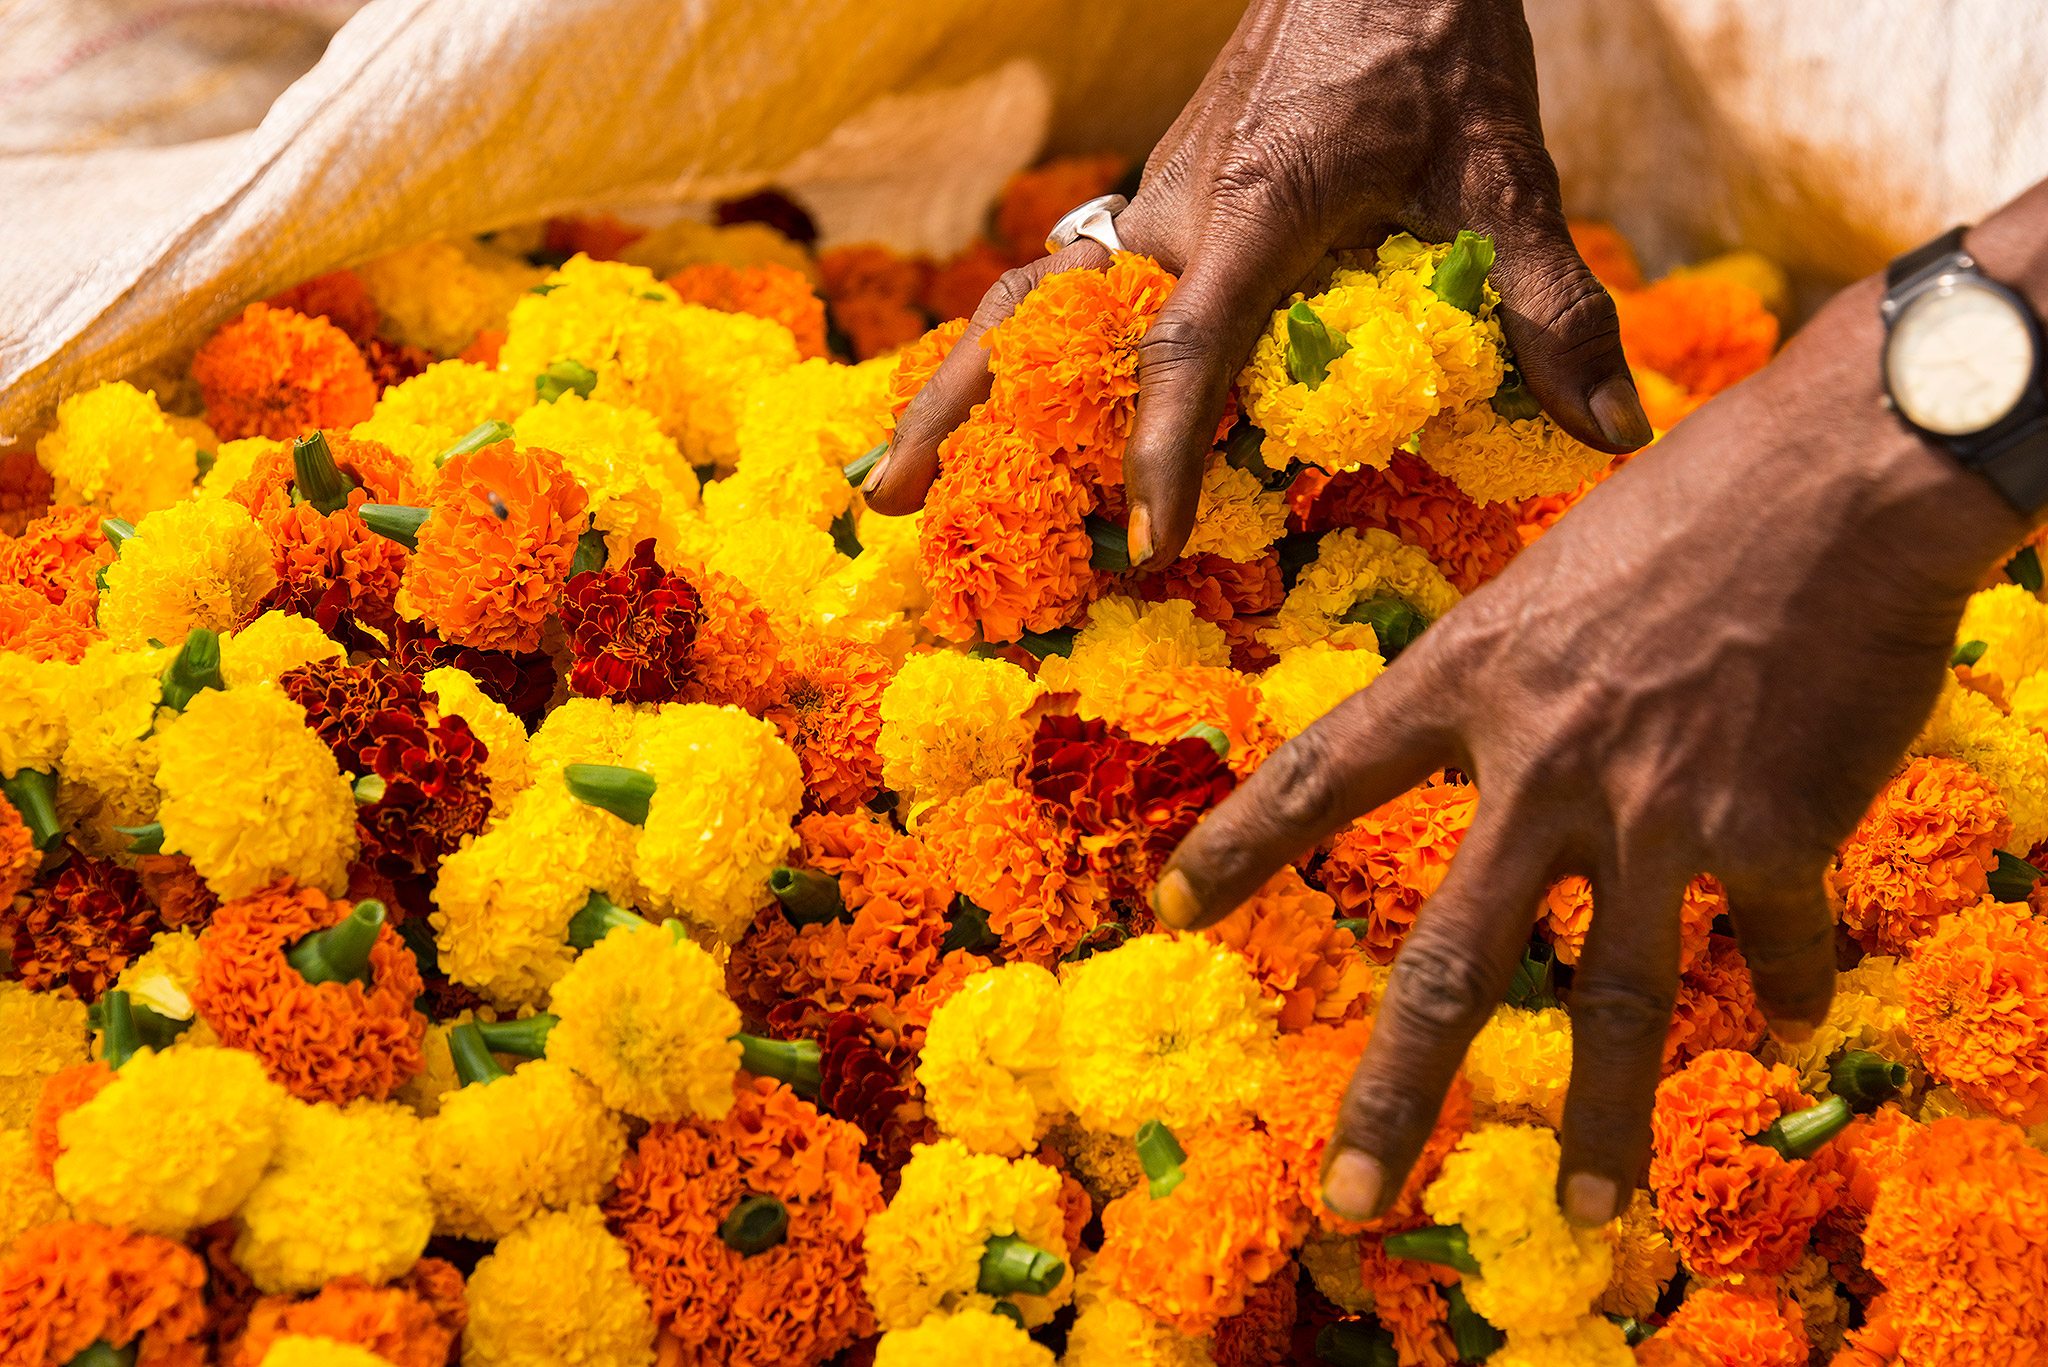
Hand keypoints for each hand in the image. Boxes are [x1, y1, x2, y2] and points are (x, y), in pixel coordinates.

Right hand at [864, 0, 1651, 565]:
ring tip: (888, 479)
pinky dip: (1013, 361)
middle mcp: (1175, 214)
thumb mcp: (1504, 170)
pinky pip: (1063, 290)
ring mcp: (1153, 205)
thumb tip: (1614, 433)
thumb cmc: (1434, 42)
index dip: (1160, 447)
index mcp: (1254, 211)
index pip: (1185, 346)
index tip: (1149, 540)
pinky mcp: (1160, 199)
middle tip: (883, 508)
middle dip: (955, 418)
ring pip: (1025, 306)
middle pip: (1036, 326)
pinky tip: (994, 413)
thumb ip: (1549, 300)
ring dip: (952, 391)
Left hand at [1150, 187, 2047, 1225]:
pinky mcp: (1777, 831)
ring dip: (1608, 1124)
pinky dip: (1788, 988)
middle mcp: (1543, 764)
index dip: (1239, 845)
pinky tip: (1793, 1024)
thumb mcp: (1561, 573)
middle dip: (1395, 1092)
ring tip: (1596, 1212)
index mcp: (1472, 678)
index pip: (1322, 776)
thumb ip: (1526, 688)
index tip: (1170, 907)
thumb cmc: (1703, 494)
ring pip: (1616, 1005)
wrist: (1851, 472)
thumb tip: (1534, 783)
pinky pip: (1773, 943)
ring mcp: (1657, 811)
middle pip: (1450, 962)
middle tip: (1348, 1199)